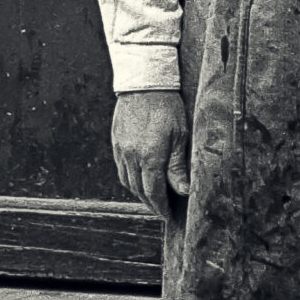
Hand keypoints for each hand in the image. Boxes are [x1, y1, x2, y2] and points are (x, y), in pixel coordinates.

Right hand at [112, 91, 190, 218]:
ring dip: (140, 193)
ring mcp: (121, 150)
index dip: (161, 208)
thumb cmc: (167, 107)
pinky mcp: (116, 142)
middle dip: (151, 204)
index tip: (168, 216)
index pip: (154, 193)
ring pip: (128, 182)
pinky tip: (139, 178)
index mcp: (150, 157)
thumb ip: (178, 166)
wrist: (144, 83)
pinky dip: (130, 179)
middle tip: (162, 210)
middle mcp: (132, 157)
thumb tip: (183, 191)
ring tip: (152, 197)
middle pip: (139, 190)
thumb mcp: (180, 136)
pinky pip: (121, 169)